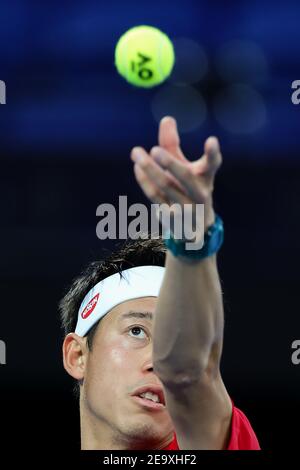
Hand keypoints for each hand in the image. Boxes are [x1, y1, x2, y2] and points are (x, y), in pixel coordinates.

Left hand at [130, 116, 221, 235]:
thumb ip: (173, 145)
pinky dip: (145, 182)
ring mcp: (186, 208)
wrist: (194, 229)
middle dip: (171, 163)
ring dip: (149, 170)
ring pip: (166, 188)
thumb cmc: (188, 189)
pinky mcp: (172, 219)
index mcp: (206, 178)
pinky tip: (137, 168)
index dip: (212, 153)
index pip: (212, 164)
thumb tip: (166, 118)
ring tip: (135, 152)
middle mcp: (200, 193)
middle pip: (186, 177)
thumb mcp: (185, 167)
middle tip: (155, 149)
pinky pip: (155, 198)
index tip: (211, 140)